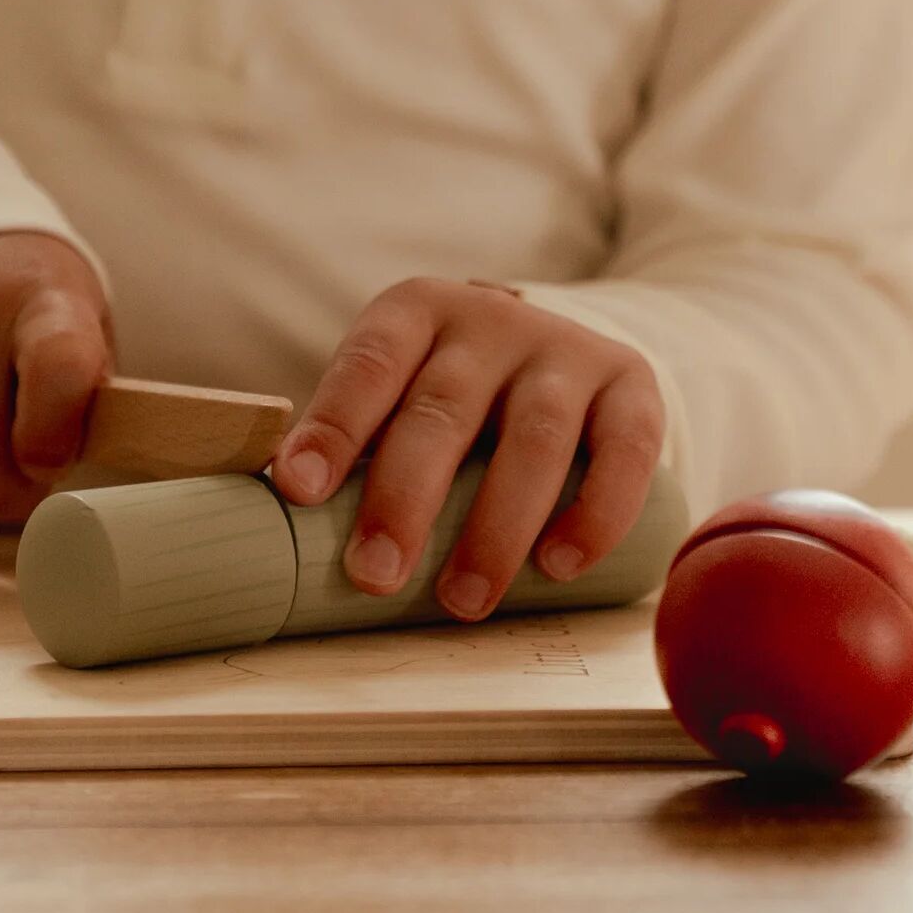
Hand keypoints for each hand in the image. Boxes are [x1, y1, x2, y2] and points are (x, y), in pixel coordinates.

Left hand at [267, 277, 666, 621]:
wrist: (562, 350)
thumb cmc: (452, 392)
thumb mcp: (401, 388)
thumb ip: (359, 441)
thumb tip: (281, 520)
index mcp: (417, 312)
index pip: (369, 363)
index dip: (334, 426)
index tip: (298, 491)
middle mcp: (492, 320)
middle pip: (444, 408)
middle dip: (406, 497)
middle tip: (374, 576)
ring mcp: (566, 350)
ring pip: (534, 436)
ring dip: (496, 526)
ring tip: (463, 599)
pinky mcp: (631, 386)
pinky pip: (624, 451)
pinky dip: (594, 513)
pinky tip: (559, 567)